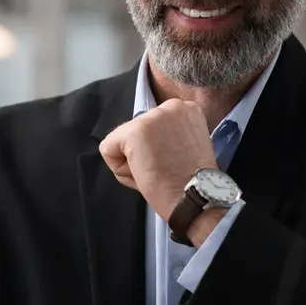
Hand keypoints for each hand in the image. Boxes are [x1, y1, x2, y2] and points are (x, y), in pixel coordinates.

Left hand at [98, 99, 217, 222]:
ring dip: (133, 162)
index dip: (157, 150)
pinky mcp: (134, 132)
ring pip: (121, 141)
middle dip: (144, 154)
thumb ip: (168, 135)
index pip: (152, 127)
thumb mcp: (187, 145)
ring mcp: (151, 117)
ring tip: (157, 173)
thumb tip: (146, 141)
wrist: (197, 198)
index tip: (174, 162)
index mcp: (186, 109)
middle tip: (166, 170)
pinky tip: (144, 174)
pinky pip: (108, 150)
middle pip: (136, 131)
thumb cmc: (192, 182)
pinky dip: (119, 169)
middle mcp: (170, 106)